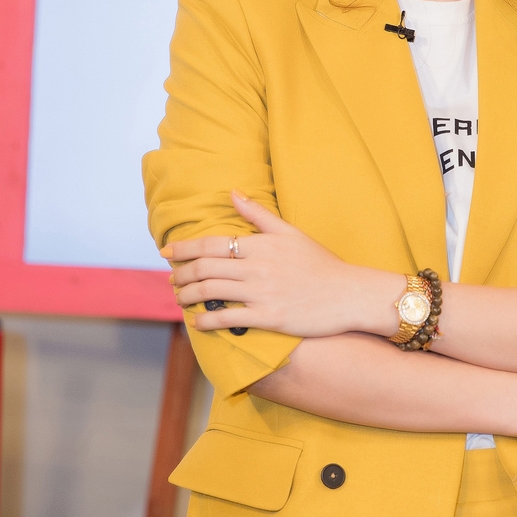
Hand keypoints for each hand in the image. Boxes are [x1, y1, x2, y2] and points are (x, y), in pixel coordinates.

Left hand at [162, 192, 402, 336]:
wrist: (349, 294)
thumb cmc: (321, 264)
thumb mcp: (291, 233)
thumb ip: (259, 215)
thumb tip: (232, 193)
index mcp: (261, 244)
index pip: (211, 244)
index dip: (183, 248)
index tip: (166, 252)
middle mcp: (257, 267)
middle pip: (205, 268)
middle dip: (180, 274)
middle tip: (171, 280)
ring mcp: (262, 292)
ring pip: (211, 292)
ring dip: (187, 296)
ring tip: (179, 299)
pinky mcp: (269, 317)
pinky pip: (228, 319)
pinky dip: (206, 320)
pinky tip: (197, 322)